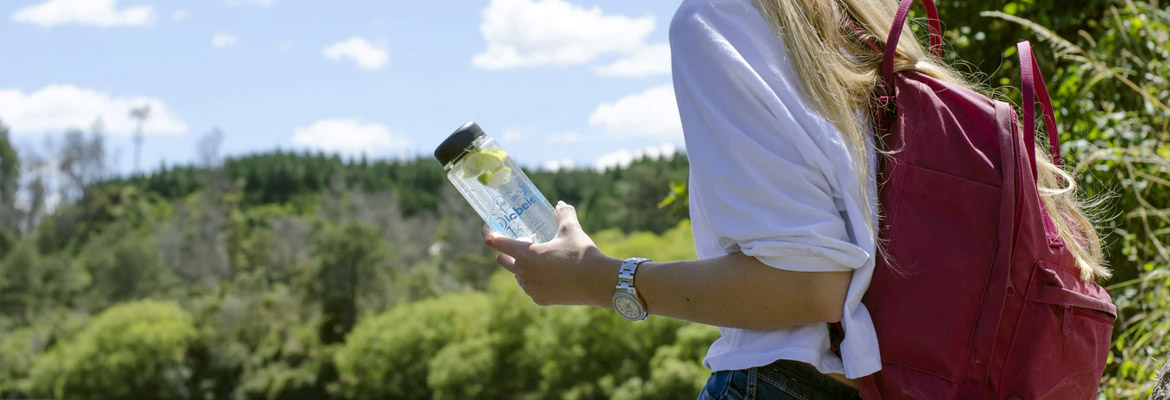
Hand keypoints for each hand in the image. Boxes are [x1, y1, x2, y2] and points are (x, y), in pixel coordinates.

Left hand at [483, 201, 620, 307]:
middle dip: (507, 251)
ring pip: (518, 275)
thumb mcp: (571, 229)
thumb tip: (560, 204)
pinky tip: (548, 275)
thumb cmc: (582, 253)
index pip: (498, 243)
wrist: (597, 282)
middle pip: (502, 260)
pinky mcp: (540, 299)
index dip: (490, 235)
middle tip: (523, 244)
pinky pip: (531, 288)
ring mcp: (531, 288)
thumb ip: (564, 214)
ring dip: (523, 267)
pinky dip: (535, 280)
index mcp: (526, 253)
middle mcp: (524, 272)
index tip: (487, 231)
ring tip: (539, 259)